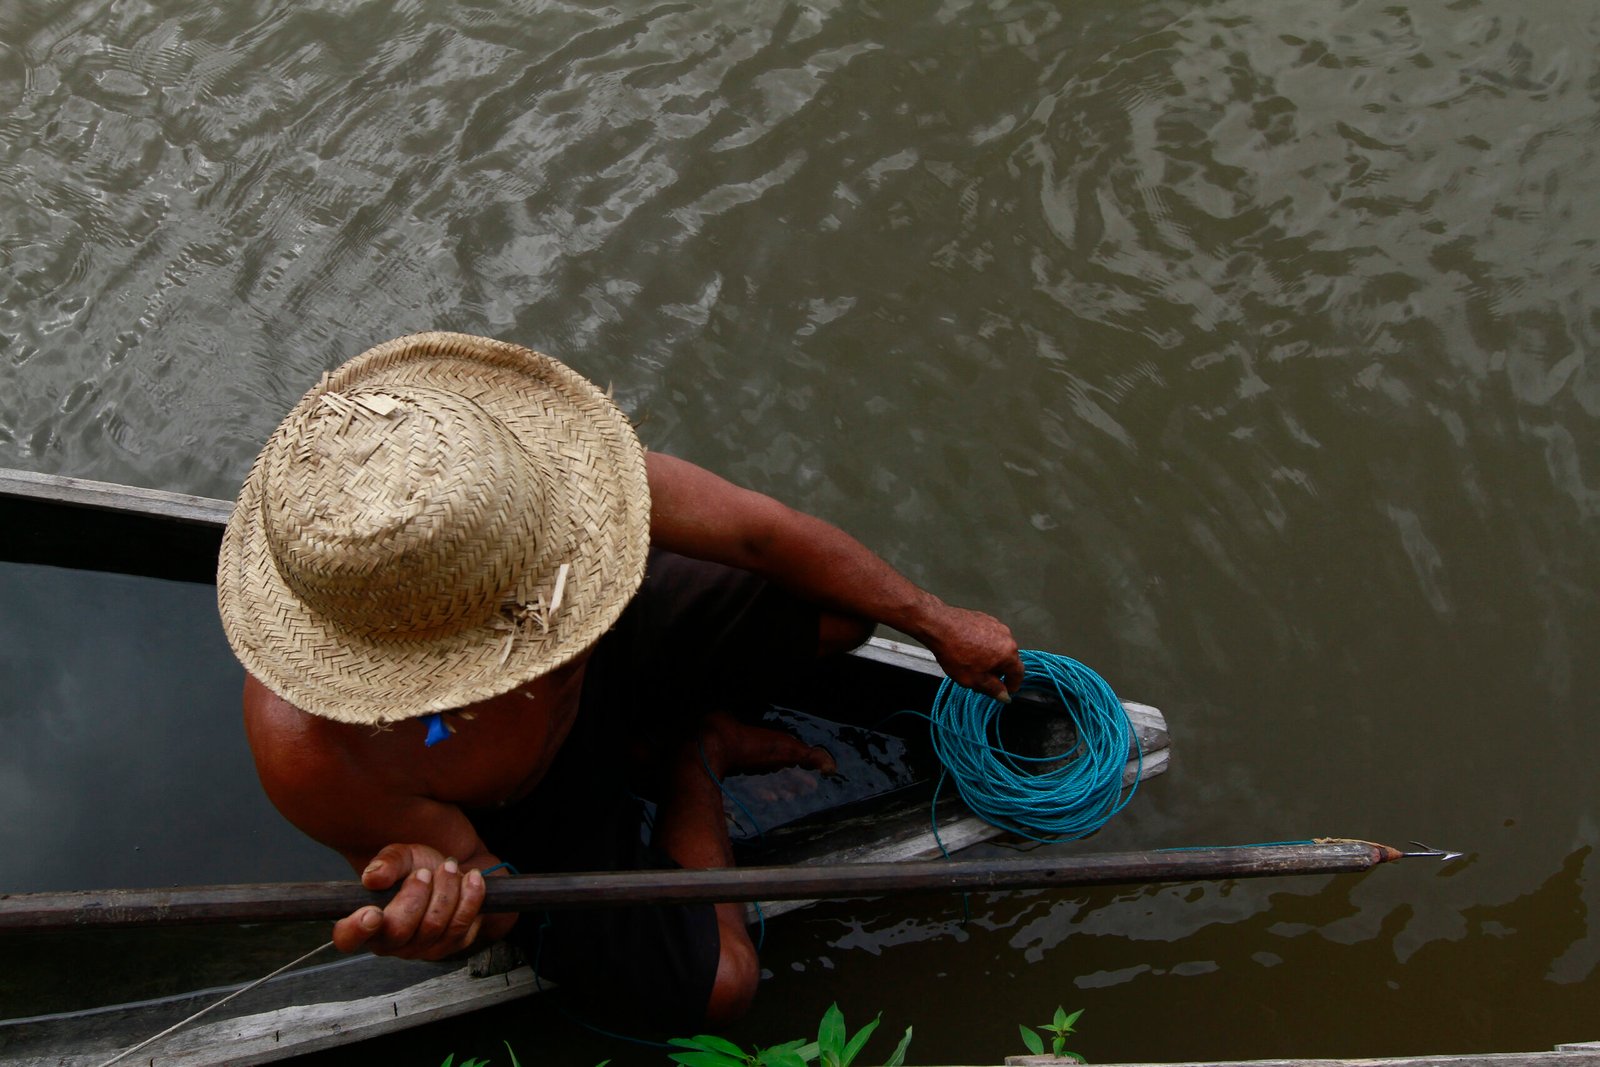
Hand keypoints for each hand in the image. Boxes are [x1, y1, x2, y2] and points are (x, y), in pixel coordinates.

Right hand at [332, 843, 487, 959]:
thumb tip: (373, 877)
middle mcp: (391, 943)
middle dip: (416, 895)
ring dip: (446, 890)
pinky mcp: (451, 946)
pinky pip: (461, 927)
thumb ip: (387, 863)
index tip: (373, 912)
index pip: (348, 939)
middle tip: (424, 872)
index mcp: (366, 922)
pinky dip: (469, 897)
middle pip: (399, 931)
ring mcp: (421, 949)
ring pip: (433, 927)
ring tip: (449, 867)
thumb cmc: (419, 867)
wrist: (455, 871)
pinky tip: (471, 878)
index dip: (356, 930)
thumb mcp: (402, 856)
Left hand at [922, 605, 1023, 700]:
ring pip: (999, 647)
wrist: (939, 626)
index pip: (1019, 673)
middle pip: (1009, 659)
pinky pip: (989, 636)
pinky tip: (969, 650)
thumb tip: (1004, 695)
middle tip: (984, 680)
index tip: (1006, 691)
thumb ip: (993, 689)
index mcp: (1009, 653)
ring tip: (973, 664)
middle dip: (998, 672)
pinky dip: (984, 645)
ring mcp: (996, 625)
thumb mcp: (974, 680)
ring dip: (991, 658)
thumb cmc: (956, 653)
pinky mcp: (985, 618)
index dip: (1013, 685)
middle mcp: (1007, 636)